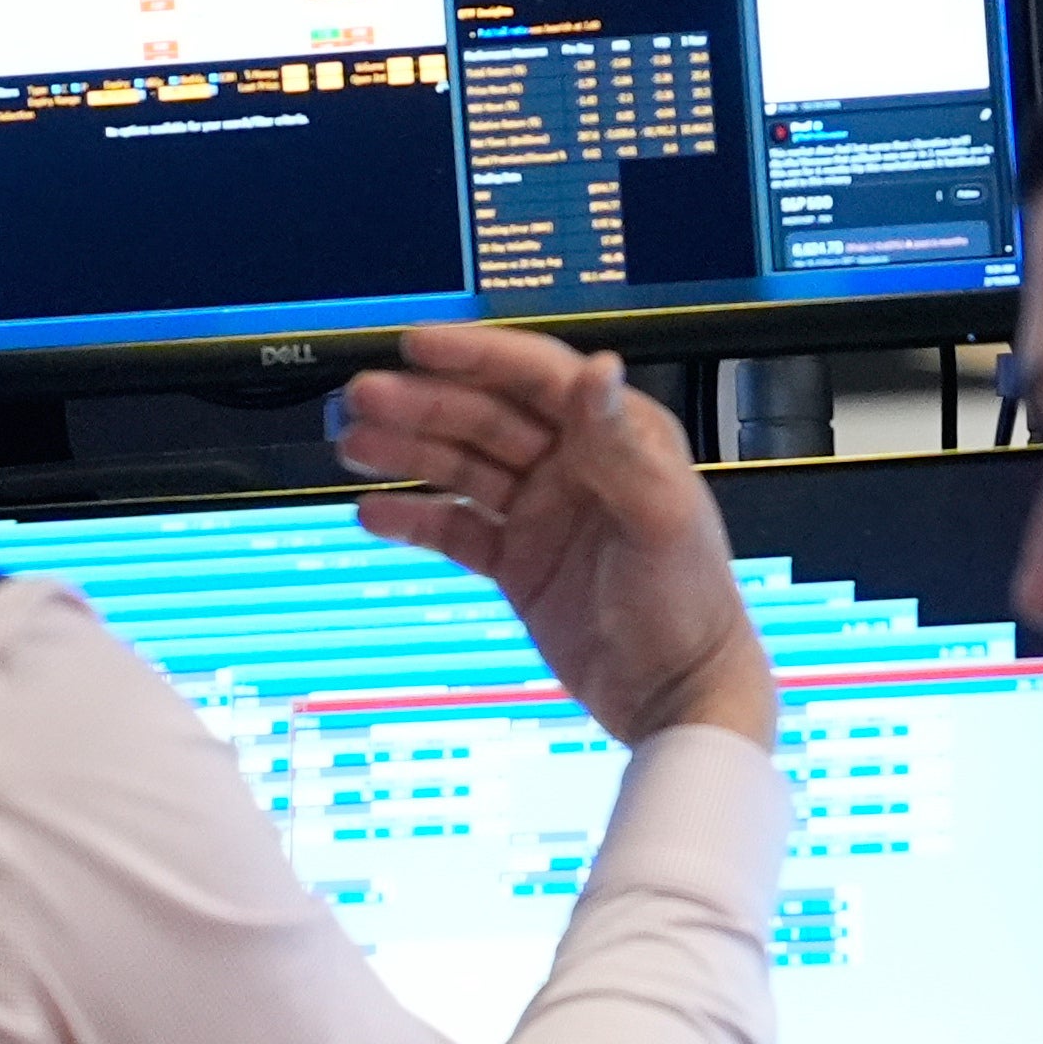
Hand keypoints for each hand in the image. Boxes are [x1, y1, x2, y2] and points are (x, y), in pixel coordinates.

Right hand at [332, 324, 773, 748]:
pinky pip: (456, 529)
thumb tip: (598, 366)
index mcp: (617, 435)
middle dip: (423, 404)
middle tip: (363, 396)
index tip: (417, 346)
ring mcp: (543, 513)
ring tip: (353, 445)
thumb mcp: (659, 516)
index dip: (475, 357)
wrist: (678, 697)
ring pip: (461, 467)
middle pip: (485, 417)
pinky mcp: (519, 562)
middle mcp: (575, 464)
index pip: (536, 377)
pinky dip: (415, 519)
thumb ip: (618, 442)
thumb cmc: (689, 605)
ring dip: (407, 452)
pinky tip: (374, 512)